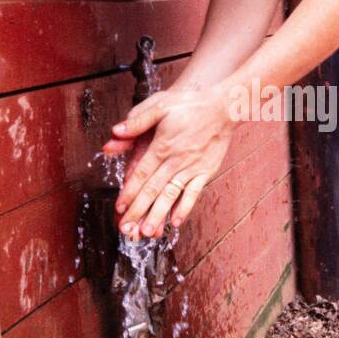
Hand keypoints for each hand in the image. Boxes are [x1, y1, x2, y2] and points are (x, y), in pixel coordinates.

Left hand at [102, 84, 235, 238]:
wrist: (223, 106)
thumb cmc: (190, 105)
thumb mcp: (160, 104)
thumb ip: (137, 120)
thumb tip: (115, 132)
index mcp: (162, 146)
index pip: (141, 174)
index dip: (129, 192)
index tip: (119, 208)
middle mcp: (176, 160)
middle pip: (153, 189)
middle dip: (138, 210)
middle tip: (126, 229)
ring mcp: (192, 168)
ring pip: (171, 195)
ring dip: (158, 214)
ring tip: (147, 232)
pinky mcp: (206, 171)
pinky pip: (194, 193)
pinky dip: (185, 207)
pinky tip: (176, 221)